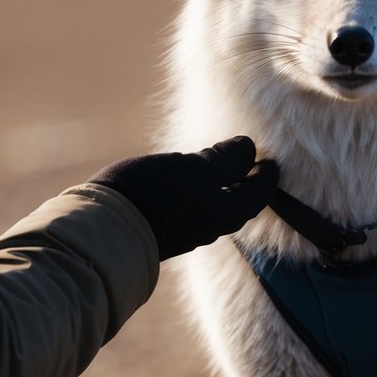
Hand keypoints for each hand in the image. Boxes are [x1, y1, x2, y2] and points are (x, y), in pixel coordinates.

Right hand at [89, 136, 277, 260]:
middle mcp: (213, 225)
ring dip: (224, 183)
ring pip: (217, 203)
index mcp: (229, 212)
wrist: (105, 228)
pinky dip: (201, 189)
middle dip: (248, 179)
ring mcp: (189, 228)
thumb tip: (248, 147)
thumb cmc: (157, 195)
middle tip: (251, 158)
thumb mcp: (198, 168)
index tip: (272, 158)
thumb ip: (227, 159)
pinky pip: (194, 205)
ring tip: (222, 162)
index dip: (268, 172)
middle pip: (240, 200)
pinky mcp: (165, 226)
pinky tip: (189, 176)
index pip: (261, 192)